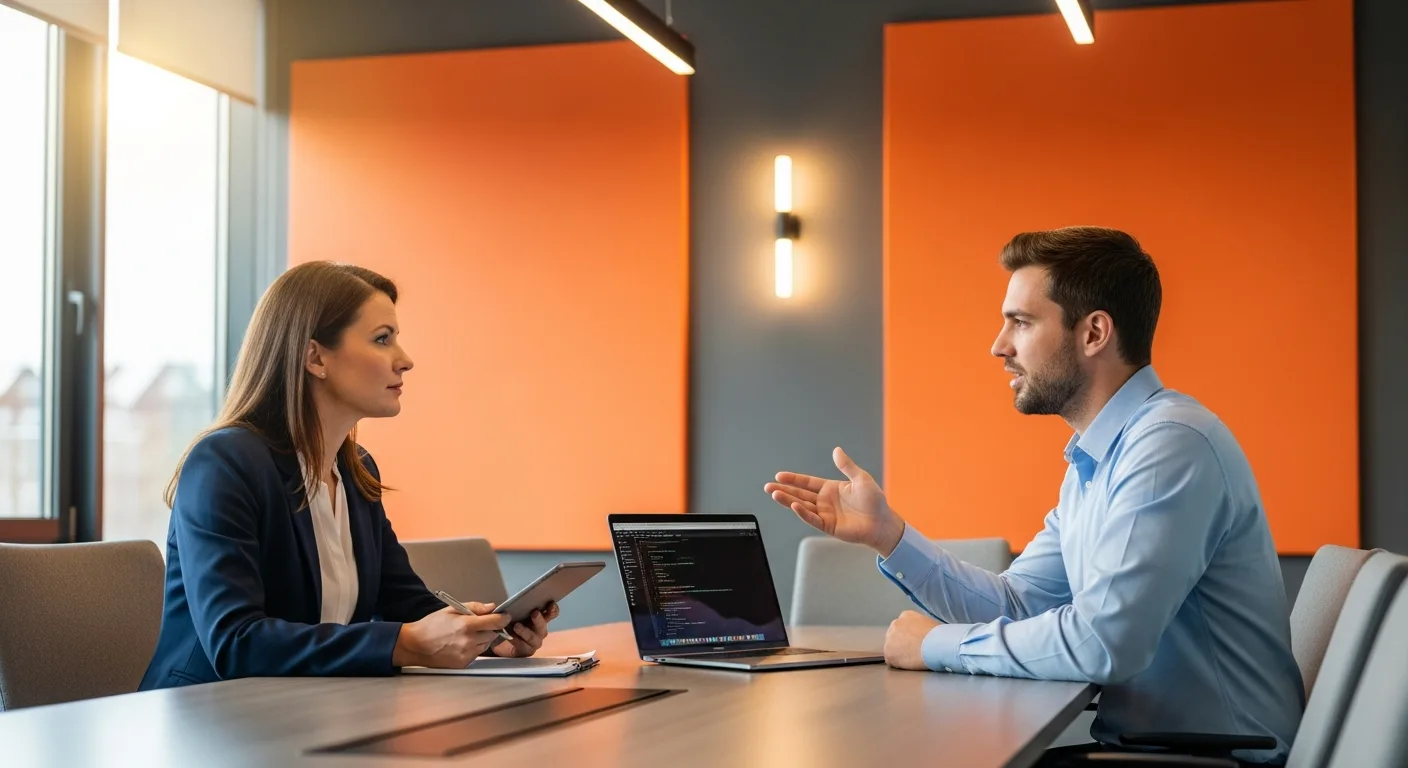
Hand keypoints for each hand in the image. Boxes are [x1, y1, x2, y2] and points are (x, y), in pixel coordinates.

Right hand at [393, 603, 510, 668]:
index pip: (495, 622)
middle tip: (480, 624)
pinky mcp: (463, 663)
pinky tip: (461, 644)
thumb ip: (474, 608)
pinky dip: (474, 648)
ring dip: (483, 639)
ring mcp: (467, 654)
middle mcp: (469, 641)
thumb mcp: (451, 609)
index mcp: (466, 625)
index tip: (505, 616)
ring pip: (486, 644)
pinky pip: (477, 654)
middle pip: (493, 634)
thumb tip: (492, 607)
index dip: (503, 618)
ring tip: (467, 635)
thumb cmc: (432, 625)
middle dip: (490, 628)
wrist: (415, 645)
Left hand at [490, 602, 560, 657]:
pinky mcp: (526, 652)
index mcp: (539, 618)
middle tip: (534, 613)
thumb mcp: (508, 612)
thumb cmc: (506, 623)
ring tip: (516, 626)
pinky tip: (510, 636)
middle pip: (543, 626)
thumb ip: (511, 607)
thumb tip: (503, 603)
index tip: (550, 603)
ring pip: (534, 638)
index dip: (553, 609)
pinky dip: (517, 641)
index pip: (551, 613)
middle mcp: (539, 630)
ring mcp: (534, 642)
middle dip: (539, 620)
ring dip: (526, 631)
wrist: (496, 641)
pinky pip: (524, 647)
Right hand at [764, 446, 905, 555]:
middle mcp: (825, 501)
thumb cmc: (875, 501)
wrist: (882, 522)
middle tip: (768, 486)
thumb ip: (847, 466)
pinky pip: (812, 519)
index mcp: (831, 489)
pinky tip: (794, 506)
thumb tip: (836, 450)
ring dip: (788, 501)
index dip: (793, 479)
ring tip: (775, 494)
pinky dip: (803, 513)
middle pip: (800, 494)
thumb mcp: (861, 478)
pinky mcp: (828, 526)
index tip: (779, 475)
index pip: (807, 483)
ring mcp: (825, 514)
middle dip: (784, 490)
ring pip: (802, 506)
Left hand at [884, 611, 940, 670]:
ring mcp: (890, 638)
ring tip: (914, 658)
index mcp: (906, 616)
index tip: (914, 643)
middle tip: (913, 652)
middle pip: (895, 637)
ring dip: (900, 654)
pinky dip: (899, 664)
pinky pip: (892, 660)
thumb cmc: (940, 636)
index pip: (902, 628)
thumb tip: (922, 636)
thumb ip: (920, 628)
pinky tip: (910, 664)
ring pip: (892, 648)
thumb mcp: (930, 625)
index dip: (908, 638)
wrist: (939, 644)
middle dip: (902, 644)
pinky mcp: (889, 652)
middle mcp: (895, 624)